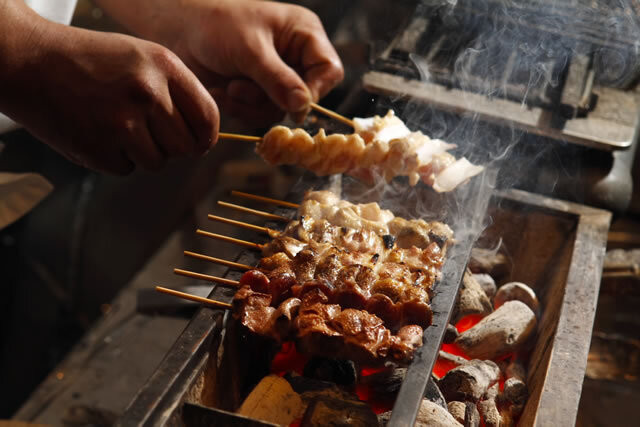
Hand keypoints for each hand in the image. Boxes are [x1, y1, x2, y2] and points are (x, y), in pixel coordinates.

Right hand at [0, 3, 218, 173]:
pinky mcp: (98, 148)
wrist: (31, 61)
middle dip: (171, 146)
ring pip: (158, 163)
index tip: (199, 143)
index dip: (206, 138)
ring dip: (141, 153)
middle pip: (185, 147)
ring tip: (116, 125)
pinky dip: (114, 158)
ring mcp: (122, 123)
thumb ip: (177, 92)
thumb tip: (204, 137)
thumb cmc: (92, 61)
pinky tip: (97, 131)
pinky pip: (126, 169)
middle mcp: (148, 93)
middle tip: (146, 130)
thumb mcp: (143, 59)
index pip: (208, 118)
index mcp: (165, 66)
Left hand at [165, 0, 344, 122]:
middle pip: (304, 97)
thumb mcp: (250, 50)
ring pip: (280, 111)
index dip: (315, 90)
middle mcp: (295, 58)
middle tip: (241, 87)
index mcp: (304, 34)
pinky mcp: (257, 94)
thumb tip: (303, 107)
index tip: (291, 101)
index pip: (329, 70)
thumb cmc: (216, 26)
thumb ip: (278, 79)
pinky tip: (222, 92)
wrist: (178, 33)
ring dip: (251, 105)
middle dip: (271, 98)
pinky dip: (240, 109)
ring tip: (230, 86)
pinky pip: (260, 116)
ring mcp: (276, 78)